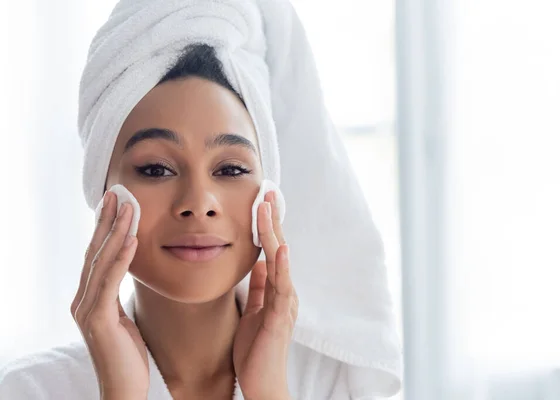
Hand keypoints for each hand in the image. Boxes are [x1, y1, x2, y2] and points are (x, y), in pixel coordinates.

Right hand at [70, 191, 147, 399]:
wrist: (125, 390)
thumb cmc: (128, 355)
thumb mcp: (124, 318)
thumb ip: (119, 295)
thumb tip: (127, 270)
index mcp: (90, 298)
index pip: (97, 255)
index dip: (105, 228)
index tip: (116, 204)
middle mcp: (83, 300)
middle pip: (95, 252)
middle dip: (107, 221)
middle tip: (117, 193)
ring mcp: (87, 309)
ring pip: (101, 261)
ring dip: (116, 231)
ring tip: (128, 206)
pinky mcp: (98, 320)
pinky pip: (110, 282)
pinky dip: (121, 258)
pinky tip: (132, 239)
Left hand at [233, 191, 297, 399]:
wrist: (261, 383)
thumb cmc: (256, 350)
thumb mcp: (254, 312)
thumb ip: (259, 288)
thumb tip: (259, 264)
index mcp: (277, 290)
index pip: (271, 250)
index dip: (266, 226)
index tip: (260, 202)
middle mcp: (285, 292)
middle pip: (278, 248)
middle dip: (271, 220)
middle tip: (266, 192)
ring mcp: (285, 303)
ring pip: (280, 261)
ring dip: (274, 233)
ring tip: (268, 208)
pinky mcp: (281, 317)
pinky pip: (282, 288)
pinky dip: (282, 266)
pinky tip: (280, 248)